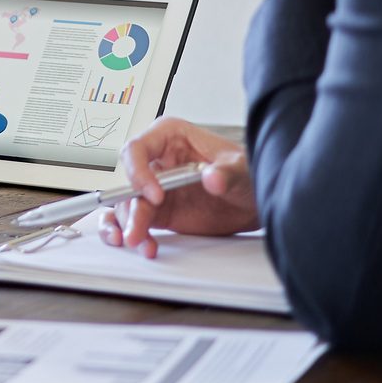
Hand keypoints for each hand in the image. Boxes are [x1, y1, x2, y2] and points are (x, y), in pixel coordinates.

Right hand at [96, 116, 255, 258]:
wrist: (253, 201)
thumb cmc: (245, 172)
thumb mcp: (241, 168)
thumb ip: (227, 172)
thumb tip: (212, 178)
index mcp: (169, 137)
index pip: (137, 149)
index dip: (139, 172)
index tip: (155, 196)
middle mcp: (157, 161)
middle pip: (129, 181)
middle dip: (129, 206)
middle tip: (138, 228)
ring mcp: (155, 188)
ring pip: (127, 204)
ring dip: (129, 224)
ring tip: (140, 242)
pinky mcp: (159, 212)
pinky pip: (136, 220)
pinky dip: (134, 232)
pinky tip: (145, 245)